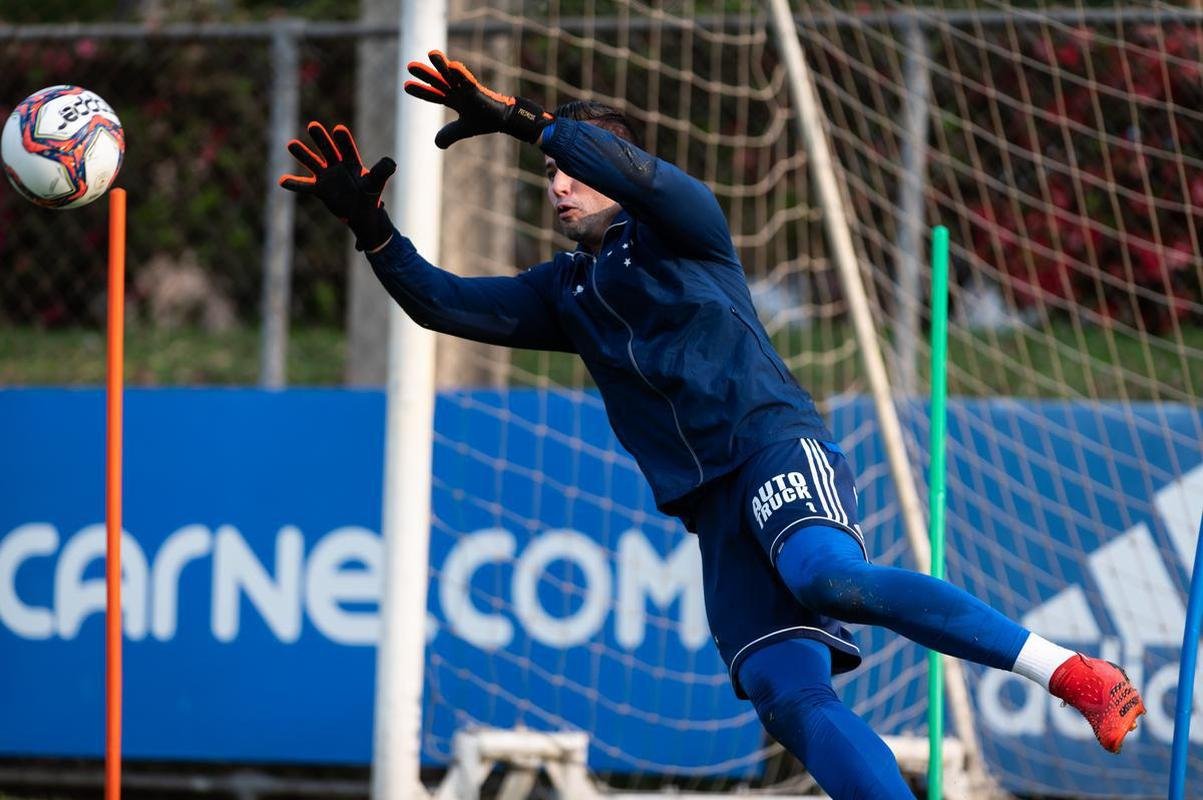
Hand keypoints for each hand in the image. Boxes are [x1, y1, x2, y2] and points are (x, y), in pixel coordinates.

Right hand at [279, 121, 395, 250]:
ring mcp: (327, 176)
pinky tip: (281, 181)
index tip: (338, 129)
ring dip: (302, 154)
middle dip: (321, 139)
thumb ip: (381, 171)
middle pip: (327, 149)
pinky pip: (305, 186)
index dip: (343, 140)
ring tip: (291, 144)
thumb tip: (391, 162)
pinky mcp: (320, 189)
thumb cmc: (370, 195)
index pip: (347, 148)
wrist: (362, 212)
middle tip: (313, 126)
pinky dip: (294, 184)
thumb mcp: (376, 183)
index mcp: (352, 161)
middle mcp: (337, 165)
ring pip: (313, 162)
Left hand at [404, 50, 552, 148]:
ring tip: (431, 53)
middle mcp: (458, 92)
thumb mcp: (464, 130)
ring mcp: (468, 90)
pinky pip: (469, 81)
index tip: (406, 86)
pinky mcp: (479, 92)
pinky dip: (461, 74)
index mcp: (454, 100)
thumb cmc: (486, 120)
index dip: (421, 90)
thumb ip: (449, 135)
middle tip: (409, 66)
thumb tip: (436, 144)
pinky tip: (452, 66)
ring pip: (452, 75)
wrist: (504, 121)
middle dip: (425, 74)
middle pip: (438, 81)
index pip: (433, 94)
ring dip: (441, 65)